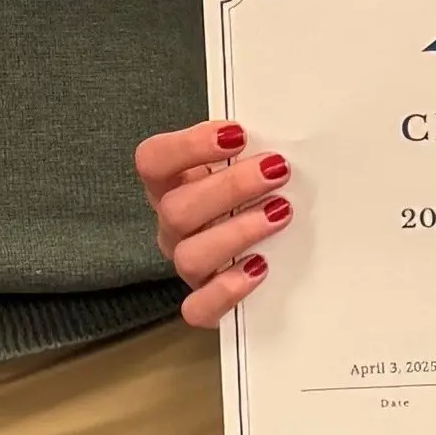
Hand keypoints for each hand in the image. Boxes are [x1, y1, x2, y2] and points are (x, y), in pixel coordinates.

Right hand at [134, 118, 291, 327]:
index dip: (189, 147)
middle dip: (230, 187)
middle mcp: (172, 225)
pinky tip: (258, 268)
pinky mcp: (202, 303)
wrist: (266, 251)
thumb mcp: (245, 164)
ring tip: (280, 214)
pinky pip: (198, 308)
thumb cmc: (254, 195)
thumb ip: (248, 148)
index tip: (237, 135)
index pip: (153, 160)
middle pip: (176, 209)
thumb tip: (282, 126)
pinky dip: (226, 290)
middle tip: (276, 171)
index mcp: (171, 184)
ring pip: (189, 256)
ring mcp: (185, 265)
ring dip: (237, 231)